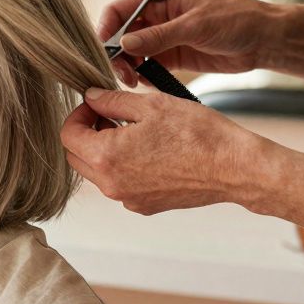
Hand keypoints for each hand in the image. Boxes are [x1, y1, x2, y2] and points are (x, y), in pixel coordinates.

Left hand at [59, 88, 273, 214]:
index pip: (68, 135)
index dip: (78, 114)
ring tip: (131, 130)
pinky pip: (120, 184)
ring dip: (104, 150)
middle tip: (109, 114)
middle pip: (77, 157)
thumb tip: (90, 97)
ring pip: (97, 172)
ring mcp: (128, 199)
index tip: (94, 104)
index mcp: (107, 157)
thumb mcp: (151, 105)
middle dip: (86, 133)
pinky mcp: (145, 206)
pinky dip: (123, 166)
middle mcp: (112, 185)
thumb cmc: (198, 135)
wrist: (235, 168)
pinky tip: (148, 149)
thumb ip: (112, 101)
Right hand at [98, 0, 274, 87]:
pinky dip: (143, 77)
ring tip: (134, 81)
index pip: (119, 10)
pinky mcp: (173, 57)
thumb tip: (124, 44)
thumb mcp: (195, 26)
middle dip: (117, 54)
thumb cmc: (235, 19)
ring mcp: (163, 38)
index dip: (106, 28)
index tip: (104, 49)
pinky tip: (147, 83)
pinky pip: (148, 67)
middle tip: (122, 73)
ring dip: (128, 68)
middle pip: (121, 35)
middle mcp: (156, 18)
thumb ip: (158, 36)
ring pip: (131, 54)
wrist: (264, 40)